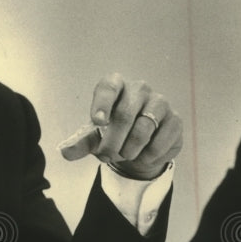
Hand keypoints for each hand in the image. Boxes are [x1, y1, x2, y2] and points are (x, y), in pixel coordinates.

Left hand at [58, 73, 182, 179]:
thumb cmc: (112, 132)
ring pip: (143, 130)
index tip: (98, 122)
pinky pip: (160, 142)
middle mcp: (139, 89)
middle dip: (112, 142)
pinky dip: (147, 156)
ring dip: (129, 150)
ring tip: (125, 155)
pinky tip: (142, 156)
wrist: (140, 145)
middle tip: (105, 156)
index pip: (108, 87)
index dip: (102, 104)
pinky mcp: (175, 120)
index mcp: (116, 85)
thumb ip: (79, 143)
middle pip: (124, 115)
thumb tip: (65, 152)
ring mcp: (160, 102)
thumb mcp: (94, 137)